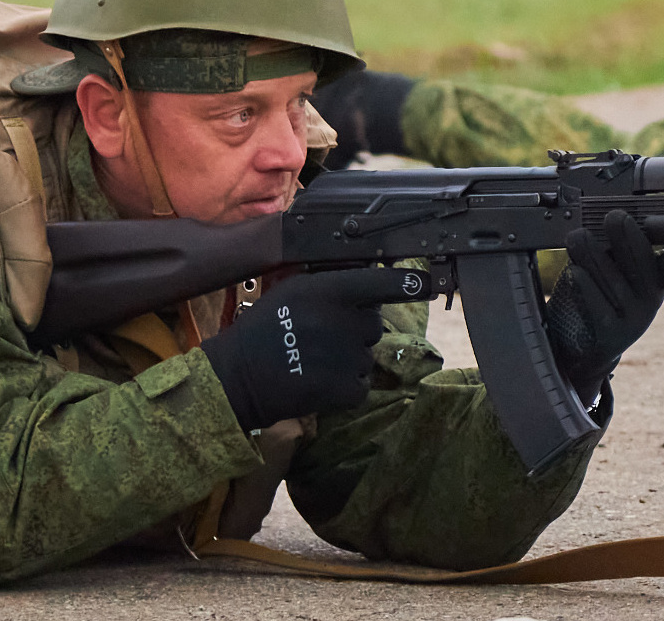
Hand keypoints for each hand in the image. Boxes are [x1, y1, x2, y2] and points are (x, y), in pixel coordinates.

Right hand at [198, 265, 431, 429]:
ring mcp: (346, 358)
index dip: (405, 284)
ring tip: (313, 361)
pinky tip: (318, 381)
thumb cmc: (264, 329)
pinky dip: (345, 387)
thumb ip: (330, 282)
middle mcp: (342, 322)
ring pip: (366, 356)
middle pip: (373, 323)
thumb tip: (368, 273)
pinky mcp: (346, 390)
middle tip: (323, 335)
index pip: (380, 283)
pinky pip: (360, 385)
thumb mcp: (292, 290)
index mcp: (327, 292)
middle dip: (356, 329)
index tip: (424, 284)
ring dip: (348, 360)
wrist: (239, 378)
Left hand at [542, 212, 663, 402]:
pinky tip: (575, 272)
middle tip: (613, 217)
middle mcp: (651, 300)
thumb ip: (619, 249)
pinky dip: (586, 289)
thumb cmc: (599, 296)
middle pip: (641, 264)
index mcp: (656, 279)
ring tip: (578, 237)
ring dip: (594, 256)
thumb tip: (614, 216)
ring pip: (614, 282)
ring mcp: (634, 321)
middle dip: (627, 237)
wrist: (584, 350)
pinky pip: (598, 308)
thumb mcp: (615, 271)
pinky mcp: (611, 337)